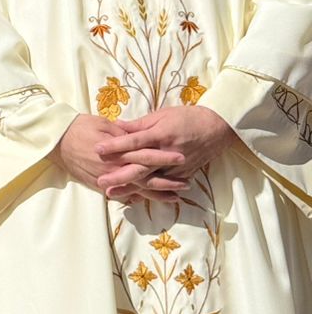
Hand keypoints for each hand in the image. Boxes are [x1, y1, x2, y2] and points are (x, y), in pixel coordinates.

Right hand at [51, 113, 185, 199]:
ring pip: (136, 191)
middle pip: (146, 179)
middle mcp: (114, 169)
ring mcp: (107, 180)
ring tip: (175, 196)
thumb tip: (141, 136)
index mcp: (118, 151)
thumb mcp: (103, 124)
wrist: (55, 141)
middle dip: (167, 182)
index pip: (147, 156)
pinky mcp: (99, 186)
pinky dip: (137, 198)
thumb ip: (124, 133)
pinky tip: (148, 199)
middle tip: (186, 184)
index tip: (182, 157)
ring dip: (156, 194)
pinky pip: (122, 195)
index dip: (165, 157)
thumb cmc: (79, 127)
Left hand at [96, 105, 236, 200]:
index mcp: (161, 134)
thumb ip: (139, 124)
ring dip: (130, 188)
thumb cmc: (186, 117)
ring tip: (112, 193)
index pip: (134, 142)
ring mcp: (176, 167)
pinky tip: (134, 198)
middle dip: (119, 175)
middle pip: (140, 167)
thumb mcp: (162, 115)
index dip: (115, 146)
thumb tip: (116, 126)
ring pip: (150, 181)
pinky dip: (149, 193)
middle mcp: (167, 153)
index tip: (98, 150)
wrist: (216, 128)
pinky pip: (163, 187)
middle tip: (100, 181)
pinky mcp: (183, 175)